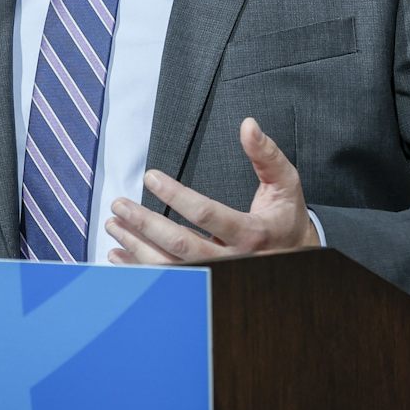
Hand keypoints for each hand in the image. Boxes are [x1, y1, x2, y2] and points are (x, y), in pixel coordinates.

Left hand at [104, 118, 318, 264]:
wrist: (296, 259)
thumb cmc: (285, 217)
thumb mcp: (284, 183)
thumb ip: (266, 154)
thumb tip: (248, 125)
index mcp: (252, 233)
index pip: (206, 214)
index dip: (175, 195)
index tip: (151, 177)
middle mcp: (232, 260)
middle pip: (181, 244)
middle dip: (145, 224)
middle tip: (119, 205)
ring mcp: (217, 276)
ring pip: (170, 266)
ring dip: (136, 246)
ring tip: (113, 225)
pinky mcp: (206, 284)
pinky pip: (168, 279)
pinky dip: (139, 269)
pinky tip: (119, 255)